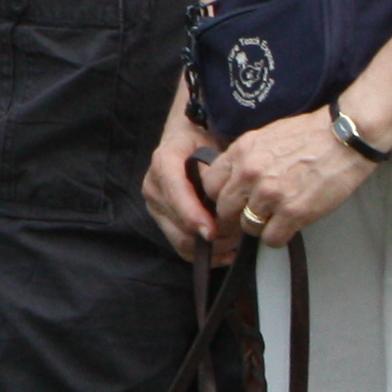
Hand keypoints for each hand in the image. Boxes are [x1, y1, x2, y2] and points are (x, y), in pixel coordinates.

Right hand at [141, 109, 226, 260]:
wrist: (189, 137)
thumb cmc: (204, 140)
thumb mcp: (211, 145)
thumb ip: (213, 170)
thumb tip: (218, 198)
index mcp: (164, 162)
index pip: (175, 194)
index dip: (193, 215)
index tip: (212, 231)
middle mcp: (153, 186)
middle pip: (177, 224)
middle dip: (210, 236)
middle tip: (238, 236)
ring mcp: (155, 205)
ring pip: (180, 240)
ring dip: (210, 247)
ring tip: (235, 241)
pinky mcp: (162, 219)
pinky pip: (181, 247)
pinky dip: (204, 254)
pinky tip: (226, 251)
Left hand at [201, 112, 373, 249]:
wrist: (344, 138)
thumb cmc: (310, 135)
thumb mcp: (265, 136)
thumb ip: (245, 158)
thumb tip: (233, 180)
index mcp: (241, 152)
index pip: (210, 184)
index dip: (220, 196)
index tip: (230, 201)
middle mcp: (250, 173)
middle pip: (225, 209)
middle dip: (237, 215)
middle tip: (252, 214)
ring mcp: (270, 194)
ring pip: (248, 226)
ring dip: (261, 226)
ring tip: (277, 216)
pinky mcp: (293, 212)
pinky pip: (271, 239)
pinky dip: (279, 236)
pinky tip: (289, 225)